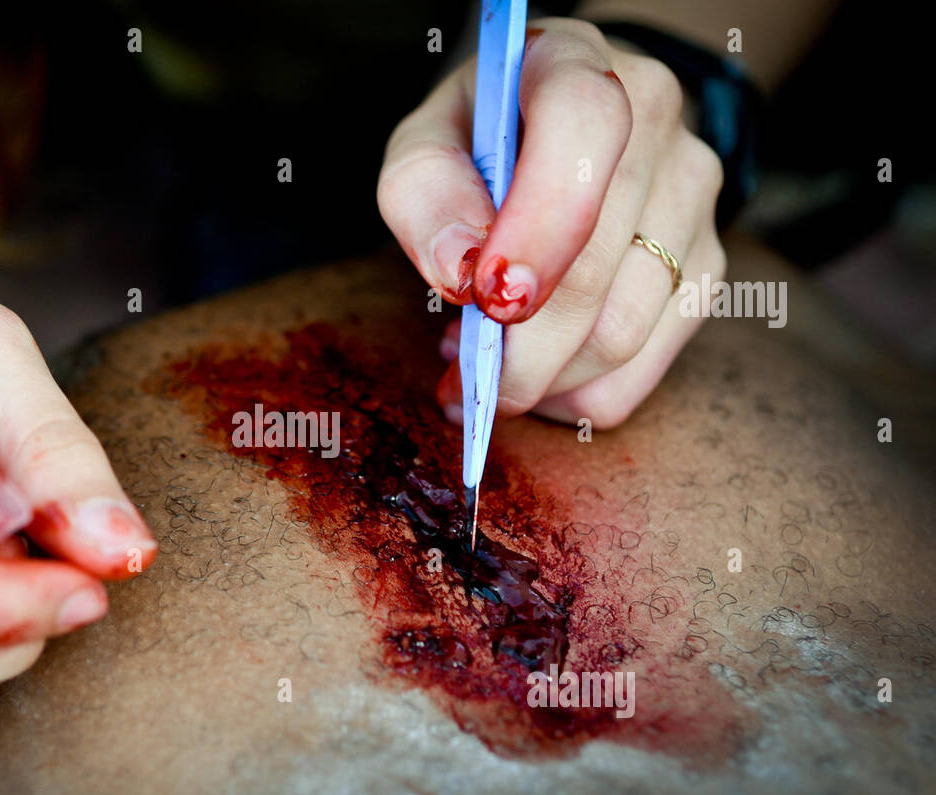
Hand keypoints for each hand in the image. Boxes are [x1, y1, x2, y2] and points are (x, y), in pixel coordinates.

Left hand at [377, 18, 725, 427]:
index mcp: (574, 64)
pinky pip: (643, 369)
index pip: (583, 129)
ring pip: (621, 334)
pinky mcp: (705, 262)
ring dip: (541, 380)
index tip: (488, 297)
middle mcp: (653, 118)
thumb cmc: (479, 142)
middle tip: (460, 378)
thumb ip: (423, 197)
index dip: (539, 226)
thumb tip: (459, 271)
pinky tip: (536, 377)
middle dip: (516, 351)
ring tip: (489, 368)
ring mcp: (692, 193)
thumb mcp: (424, 147)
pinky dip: (577, 395)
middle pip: (594, 269)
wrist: (556, 128)